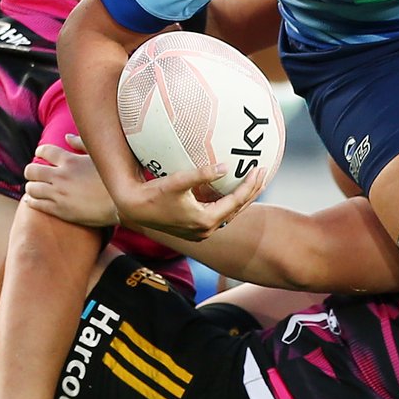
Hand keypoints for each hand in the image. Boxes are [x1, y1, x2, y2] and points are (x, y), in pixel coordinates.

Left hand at [23, 140, 117, 227]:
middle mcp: (61, 176)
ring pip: (31, 188)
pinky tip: (32, 199)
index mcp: (70, 161)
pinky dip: (30, 200)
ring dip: (31, 186)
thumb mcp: (99, 157)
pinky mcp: (59, 210)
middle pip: (32, 170)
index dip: (40, 151)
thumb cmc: (113, 178)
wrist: (122, 205)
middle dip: (31, 170)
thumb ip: (81, 144)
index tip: (41, 154)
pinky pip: (36, 204)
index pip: (45, 151)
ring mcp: (58, 194)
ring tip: (34, 187)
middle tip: (35, 173)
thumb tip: (66, 137)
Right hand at [109, 158, 267, 242]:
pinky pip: (219, 215)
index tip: (259, 169)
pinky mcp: (195, 229)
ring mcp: (201, 232)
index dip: (249, 185)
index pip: (236, 201)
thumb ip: (202, 174)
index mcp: (205, 220)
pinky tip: (232, 190)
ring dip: (242, 198)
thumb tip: (225, 166)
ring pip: (229, 214)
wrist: (135, 209)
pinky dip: (229, 203)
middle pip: (237, 209)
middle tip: (263, 173)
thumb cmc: (155, 193)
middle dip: (252, 191)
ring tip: (253, 181)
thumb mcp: (178, 181)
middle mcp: (206, 230)